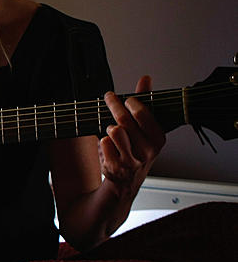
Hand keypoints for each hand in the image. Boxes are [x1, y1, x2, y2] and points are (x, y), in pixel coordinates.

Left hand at [100, 76, 165, 196]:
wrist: (126, 183)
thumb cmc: (136, 151)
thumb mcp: (145, 129)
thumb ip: (145, 102)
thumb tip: (146, 78)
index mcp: (159, 139)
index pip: (143, 114)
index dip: (131, 103)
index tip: (125, 98)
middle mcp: (148, 151)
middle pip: (124, 120)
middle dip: (114, 105)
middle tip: (108, 96)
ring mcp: (131, 161)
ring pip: (113, 130)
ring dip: (110, 128)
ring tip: (115, 134)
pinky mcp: (115, 167)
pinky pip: (103, 143)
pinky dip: (103, 143)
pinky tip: (110, 149)